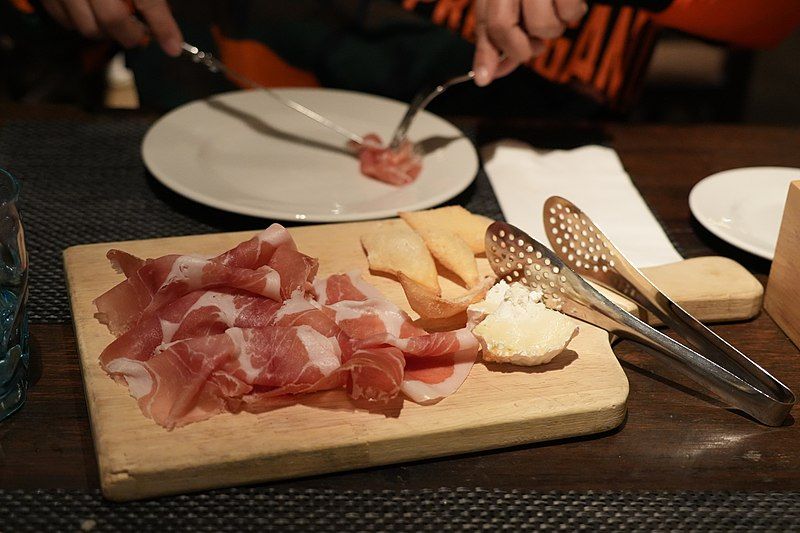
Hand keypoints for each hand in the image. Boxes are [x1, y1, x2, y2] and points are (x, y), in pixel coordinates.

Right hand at [42, 0, 182, 56]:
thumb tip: (161, 21)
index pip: (147, 0)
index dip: (162, 26)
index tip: (173, 46)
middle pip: (113, 19)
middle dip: (131, 36)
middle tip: (140, 35)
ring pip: (88, 26)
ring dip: (106, 32)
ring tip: (116, 23)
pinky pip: (65, 21)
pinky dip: (82, 25)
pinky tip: (92, 15)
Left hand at [473, 0, 587, 85]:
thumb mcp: (512, 3)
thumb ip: (499, 38)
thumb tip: (488, 75)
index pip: (484, 23)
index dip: (484, 54)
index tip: (483, 78)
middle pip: (502, 27)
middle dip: (520, 49)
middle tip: (534, 44)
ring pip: (540, 26)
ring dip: (552, 30)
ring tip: (555, 11)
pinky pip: (570, 12)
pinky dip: (573, 13)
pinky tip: (571, 1)